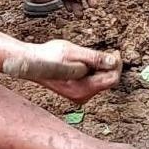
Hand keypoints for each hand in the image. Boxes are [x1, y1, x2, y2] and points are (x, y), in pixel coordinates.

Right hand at [7, 38, 121, 101]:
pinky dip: (93, 71)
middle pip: (108, 81)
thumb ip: (95, 58)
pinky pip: (93, 82)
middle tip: (106, 52)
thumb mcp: (74, 52)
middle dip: (109, 66)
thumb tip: (113, 62)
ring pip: (101, 81)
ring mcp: (79, 96)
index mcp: (83, 89)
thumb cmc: (49, 56)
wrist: (31, 63)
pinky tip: (83, 63)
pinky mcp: (76, 92)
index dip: (117, 65)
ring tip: (87, 57)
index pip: (112, 79)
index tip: (115, 52)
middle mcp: (82, 96)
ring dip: (100, 68)